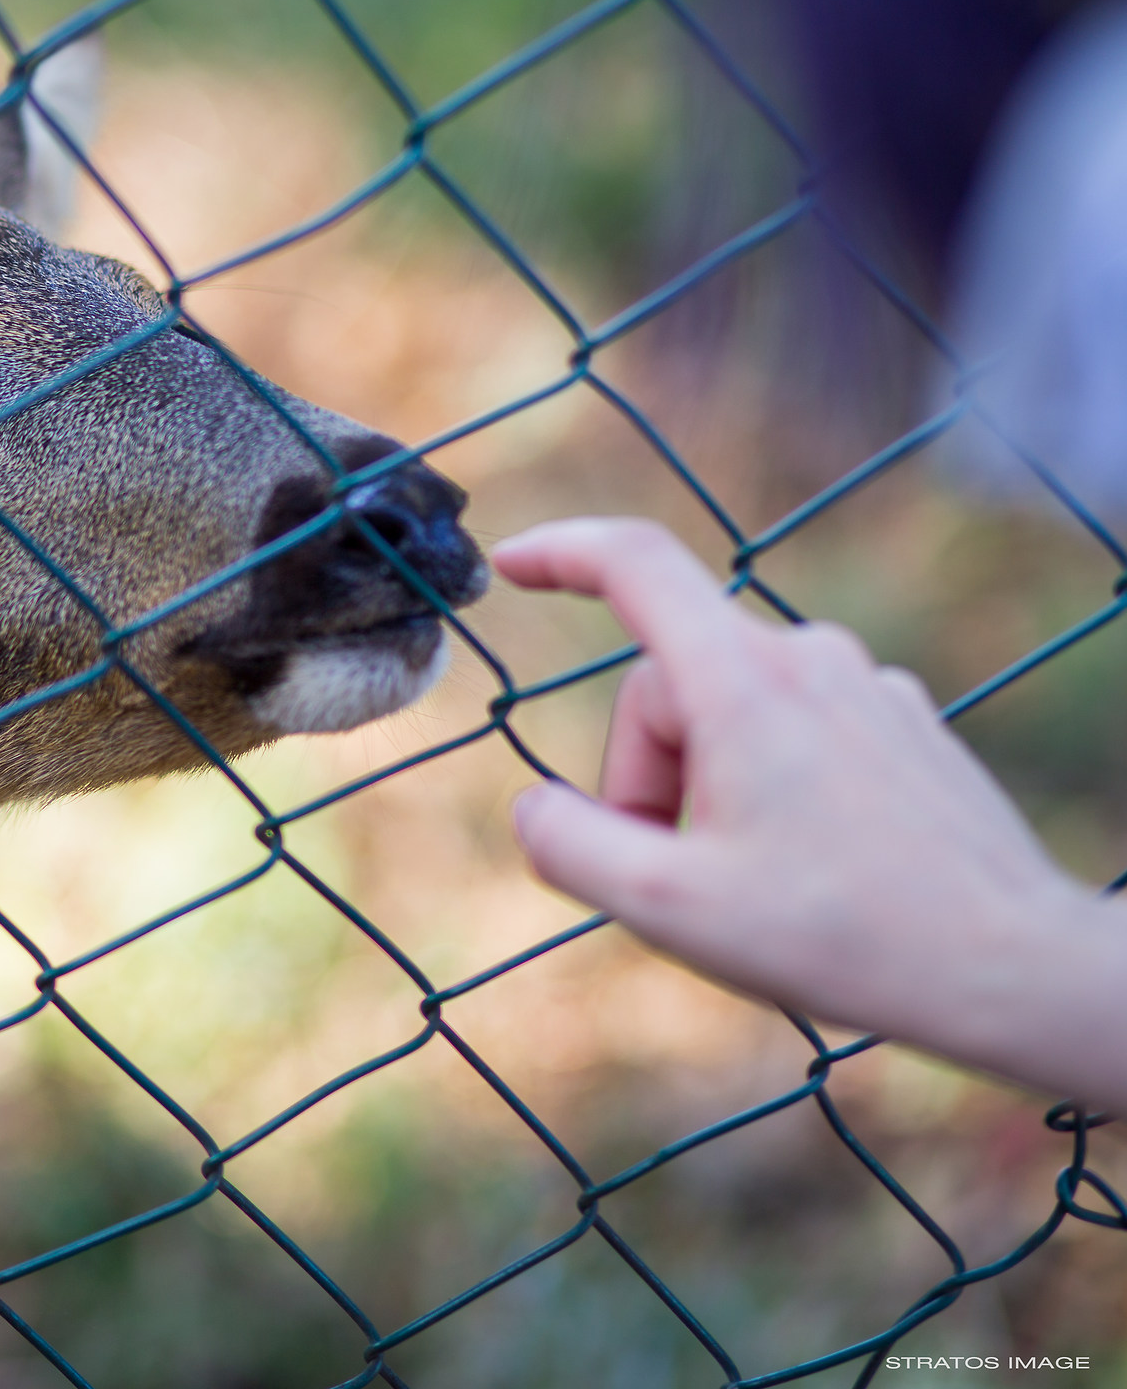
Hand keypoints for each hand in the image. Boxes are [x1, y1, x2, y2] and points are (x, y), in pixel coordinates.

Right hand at [494, 516, 1126, 1108]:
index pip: (635, 565)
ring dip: (706, 785)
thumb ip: (568, 845)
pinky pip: (794, 730)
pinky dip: (765, 785)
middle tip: (672, 875)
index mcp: (742, 683)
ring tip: (746, 882)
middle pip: (669, 682)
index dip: (560, 552)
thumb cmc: (842, 938)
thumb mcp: (668, 909)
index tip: (509, 565)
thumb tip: (535, 806)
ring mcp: (865, 687)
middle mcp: (808, 659)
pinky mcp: (903, 725)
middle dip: (644, 773)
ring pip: (731, 709)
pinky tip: (806, 869)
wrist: (1012, 969)